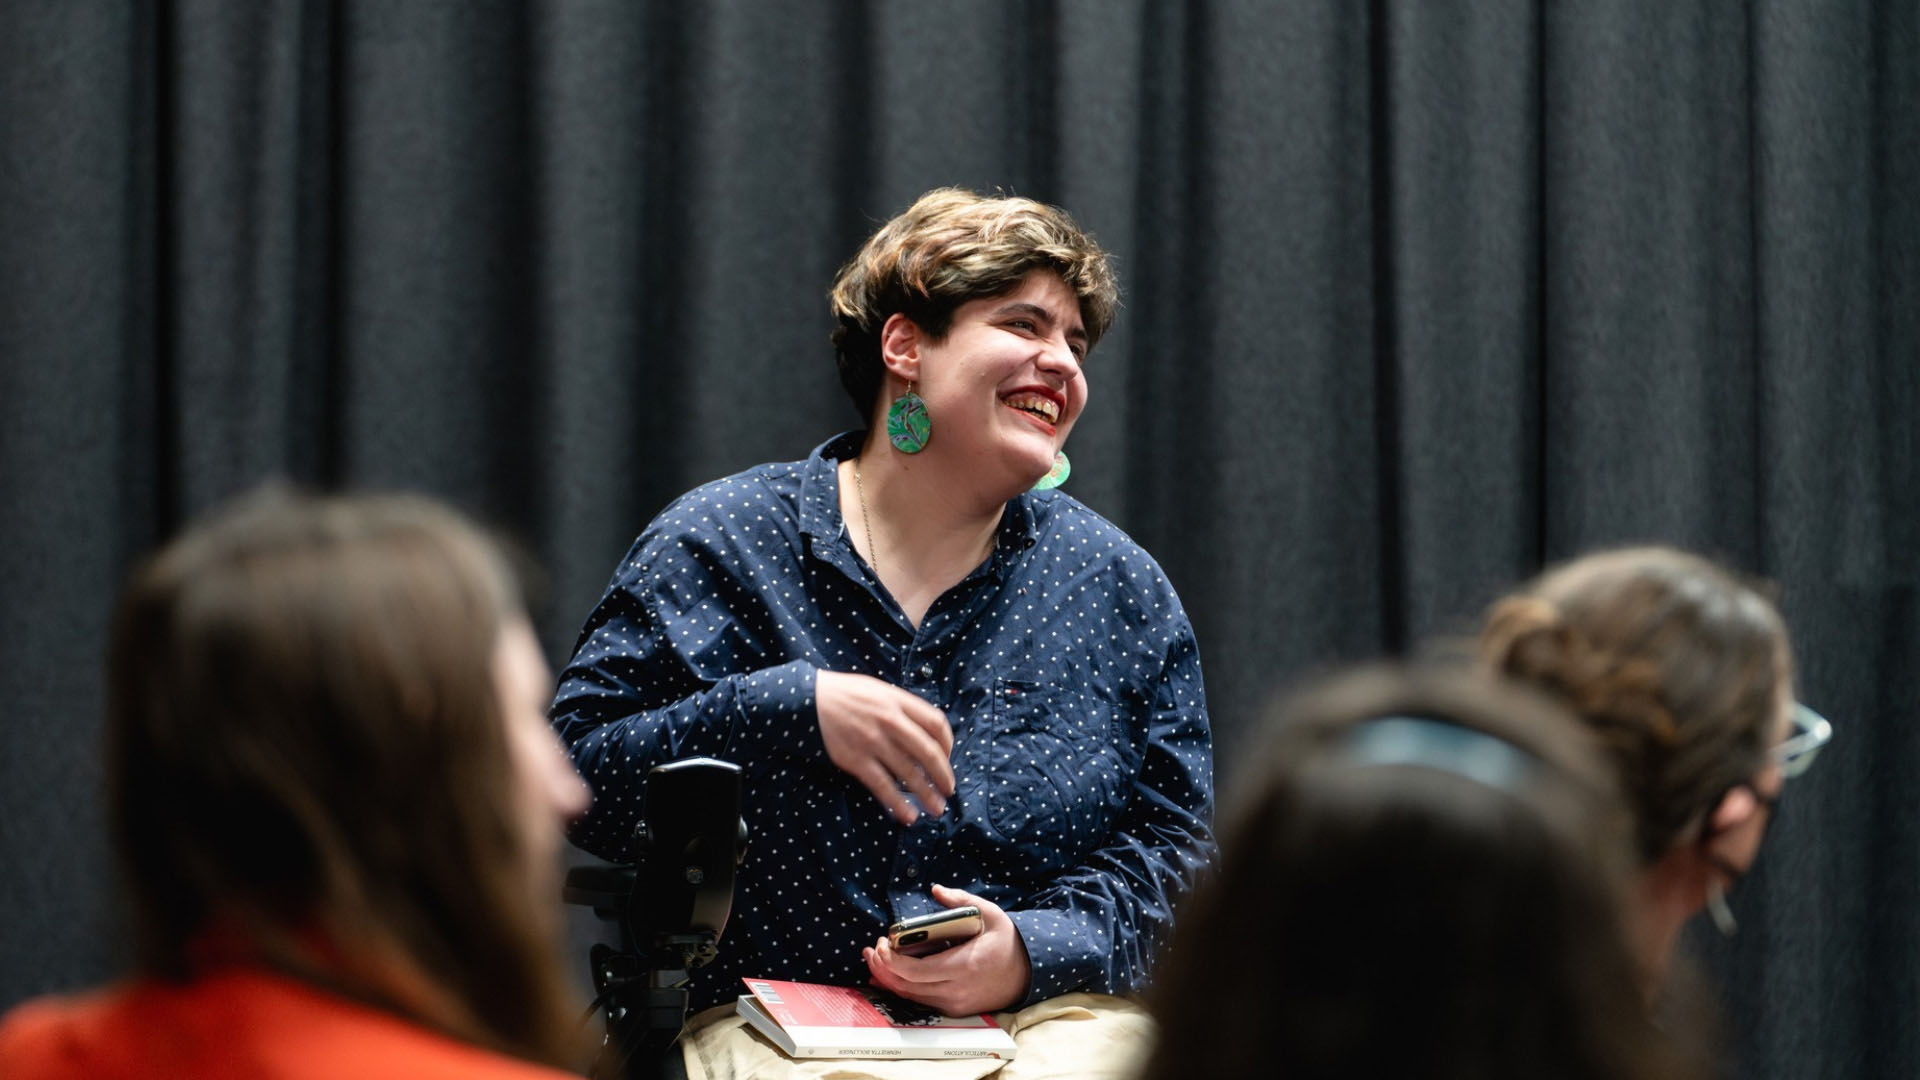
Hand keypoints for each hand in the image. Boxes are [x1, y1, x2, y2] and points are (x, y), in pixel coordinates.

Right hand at [815, 670, 954, 824]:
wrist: (808, 700)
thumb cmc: (845, 695)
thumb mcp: (878, 690)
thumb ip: (901, 707)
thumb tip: (924, 730)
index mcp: (898, 701)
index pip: (936, 723)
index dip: (948, 744)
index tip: (948, 757)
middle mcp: (890, 721)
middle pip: (928, 752)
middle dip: (943, 775)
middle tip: (948, 790)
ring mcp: (873, 741)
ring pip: (909, 773)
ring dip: (927, 794)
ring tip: (936, 809)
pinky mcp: (856, 759)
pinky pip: (883, 786)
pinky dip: (898, 803)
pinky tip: (908, 815)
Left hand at [863, 885, 1031, 1015]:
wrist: (1027, 972)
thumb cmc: (1006, 941)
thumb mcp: (990, 914)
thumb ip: (961, 900)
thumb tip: (936, 889)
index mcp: (964, 966)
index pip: (916, 971)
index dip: (892, 961)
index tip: (882, 943)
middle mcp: (957, 990)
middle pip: (907, 986)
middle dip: (882, 968)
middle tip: (872, 950)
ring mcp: (955, 1003)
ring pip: (911, 997)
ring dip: (888, 979)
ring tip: (875, 960)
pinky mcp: (954, 1009)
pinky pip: (921, 1001)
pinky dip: (903, 989)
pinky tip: (889, 977)